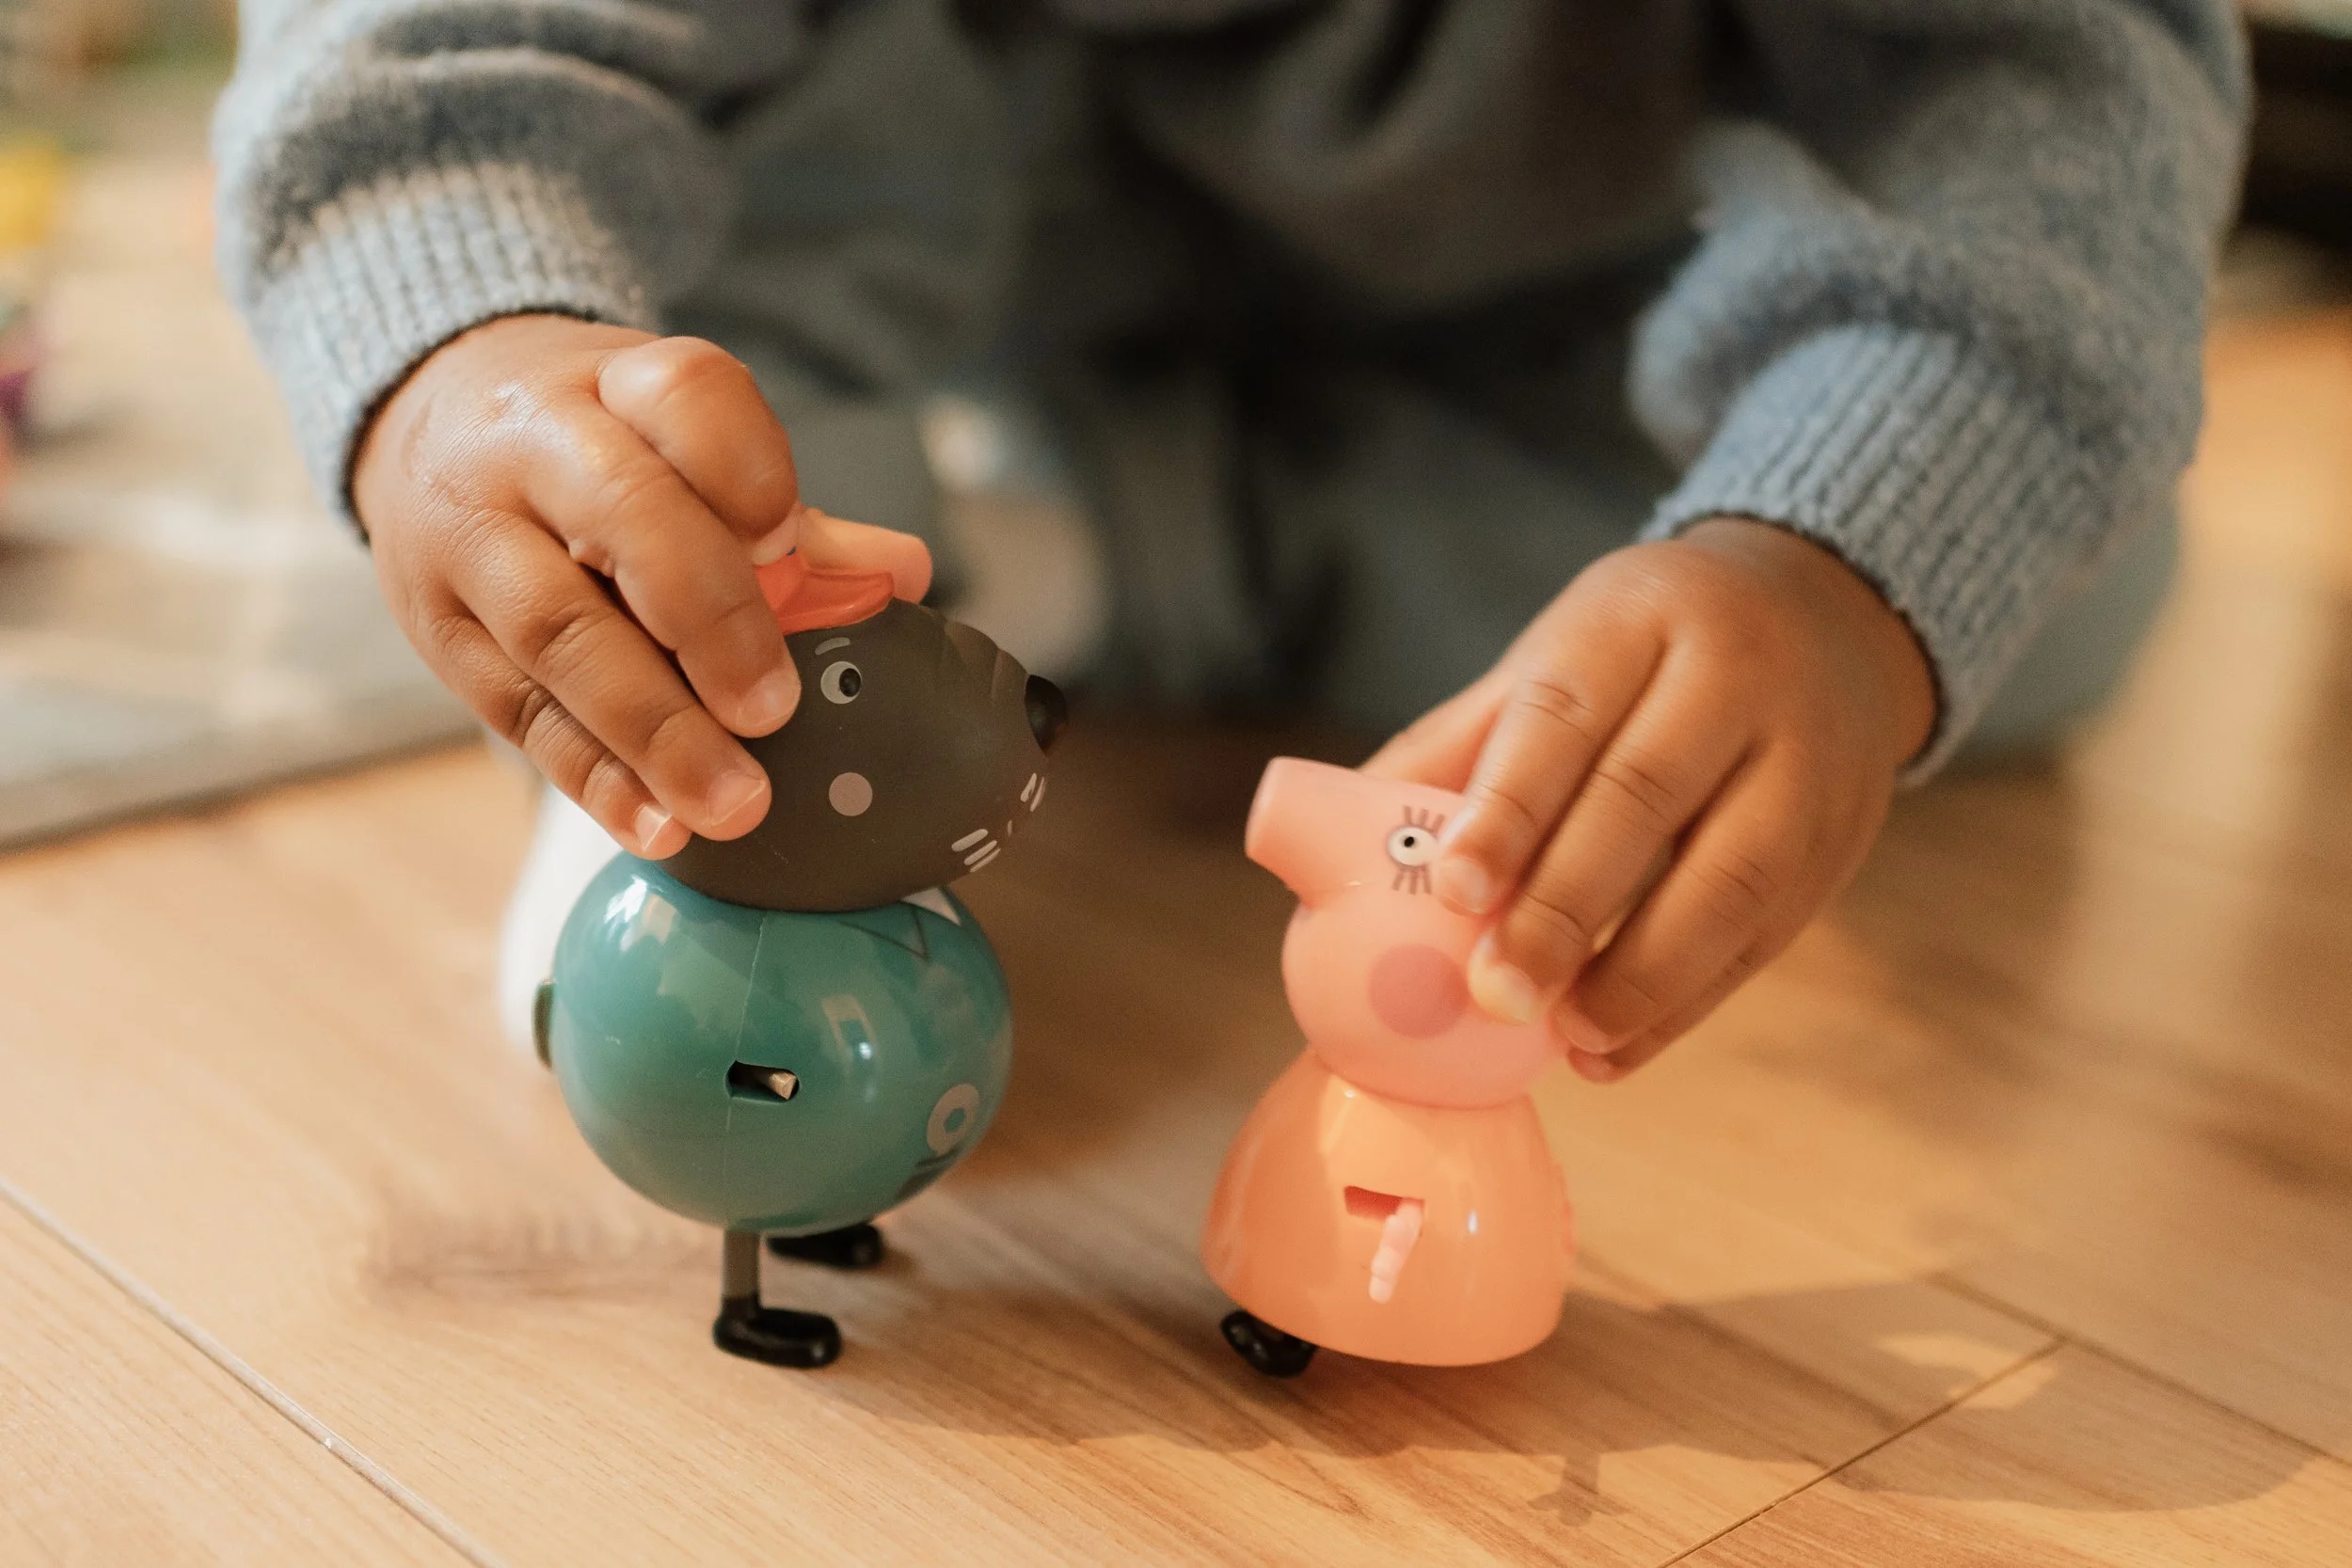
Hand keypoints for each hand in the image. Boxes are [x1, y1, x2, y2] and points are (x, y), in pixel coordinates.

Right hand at [354, 314, 929, 856]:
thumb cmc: (593, 445)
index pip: (688, 397)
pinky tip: (656, 826)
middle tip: (772, 710)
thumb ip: (791, 520)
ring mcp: (473, 538)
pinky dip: (593, 778)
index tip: (782, 540)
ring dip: (653, 729)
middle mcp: (534, 446)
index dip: (744, 470)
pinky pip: (516, 711)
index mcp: (618, 383)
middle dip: (709, 620)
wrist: (424, 420)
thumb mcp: (679, 446)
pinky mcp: (438, 629)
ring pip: (559, 631)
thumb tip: (903, 577)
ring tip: (731, 801)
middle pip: (623, 518)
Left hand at [1364, 518, 1935, 1081]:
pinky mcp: (1838, 842)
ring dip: (1639, 976)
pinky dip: (1686, 1005)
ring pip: (1728, 880)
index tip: (1454, 889)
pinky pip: (1765, 937)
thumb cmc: (1646, 655)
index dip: (1509, 808)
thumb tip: (1326, 847)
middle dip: (1564, 909)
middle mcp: (1734, 678)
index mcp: (1637, 618)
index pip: (1565, 715)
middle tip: (1494, 992)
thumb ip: (1456, 749)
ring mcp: (1804, 761)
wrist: (1828, 622)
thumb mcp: (1557, 659)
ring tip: (1563, 1035)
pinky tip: (1613, 1047)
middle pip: (1645, 800)